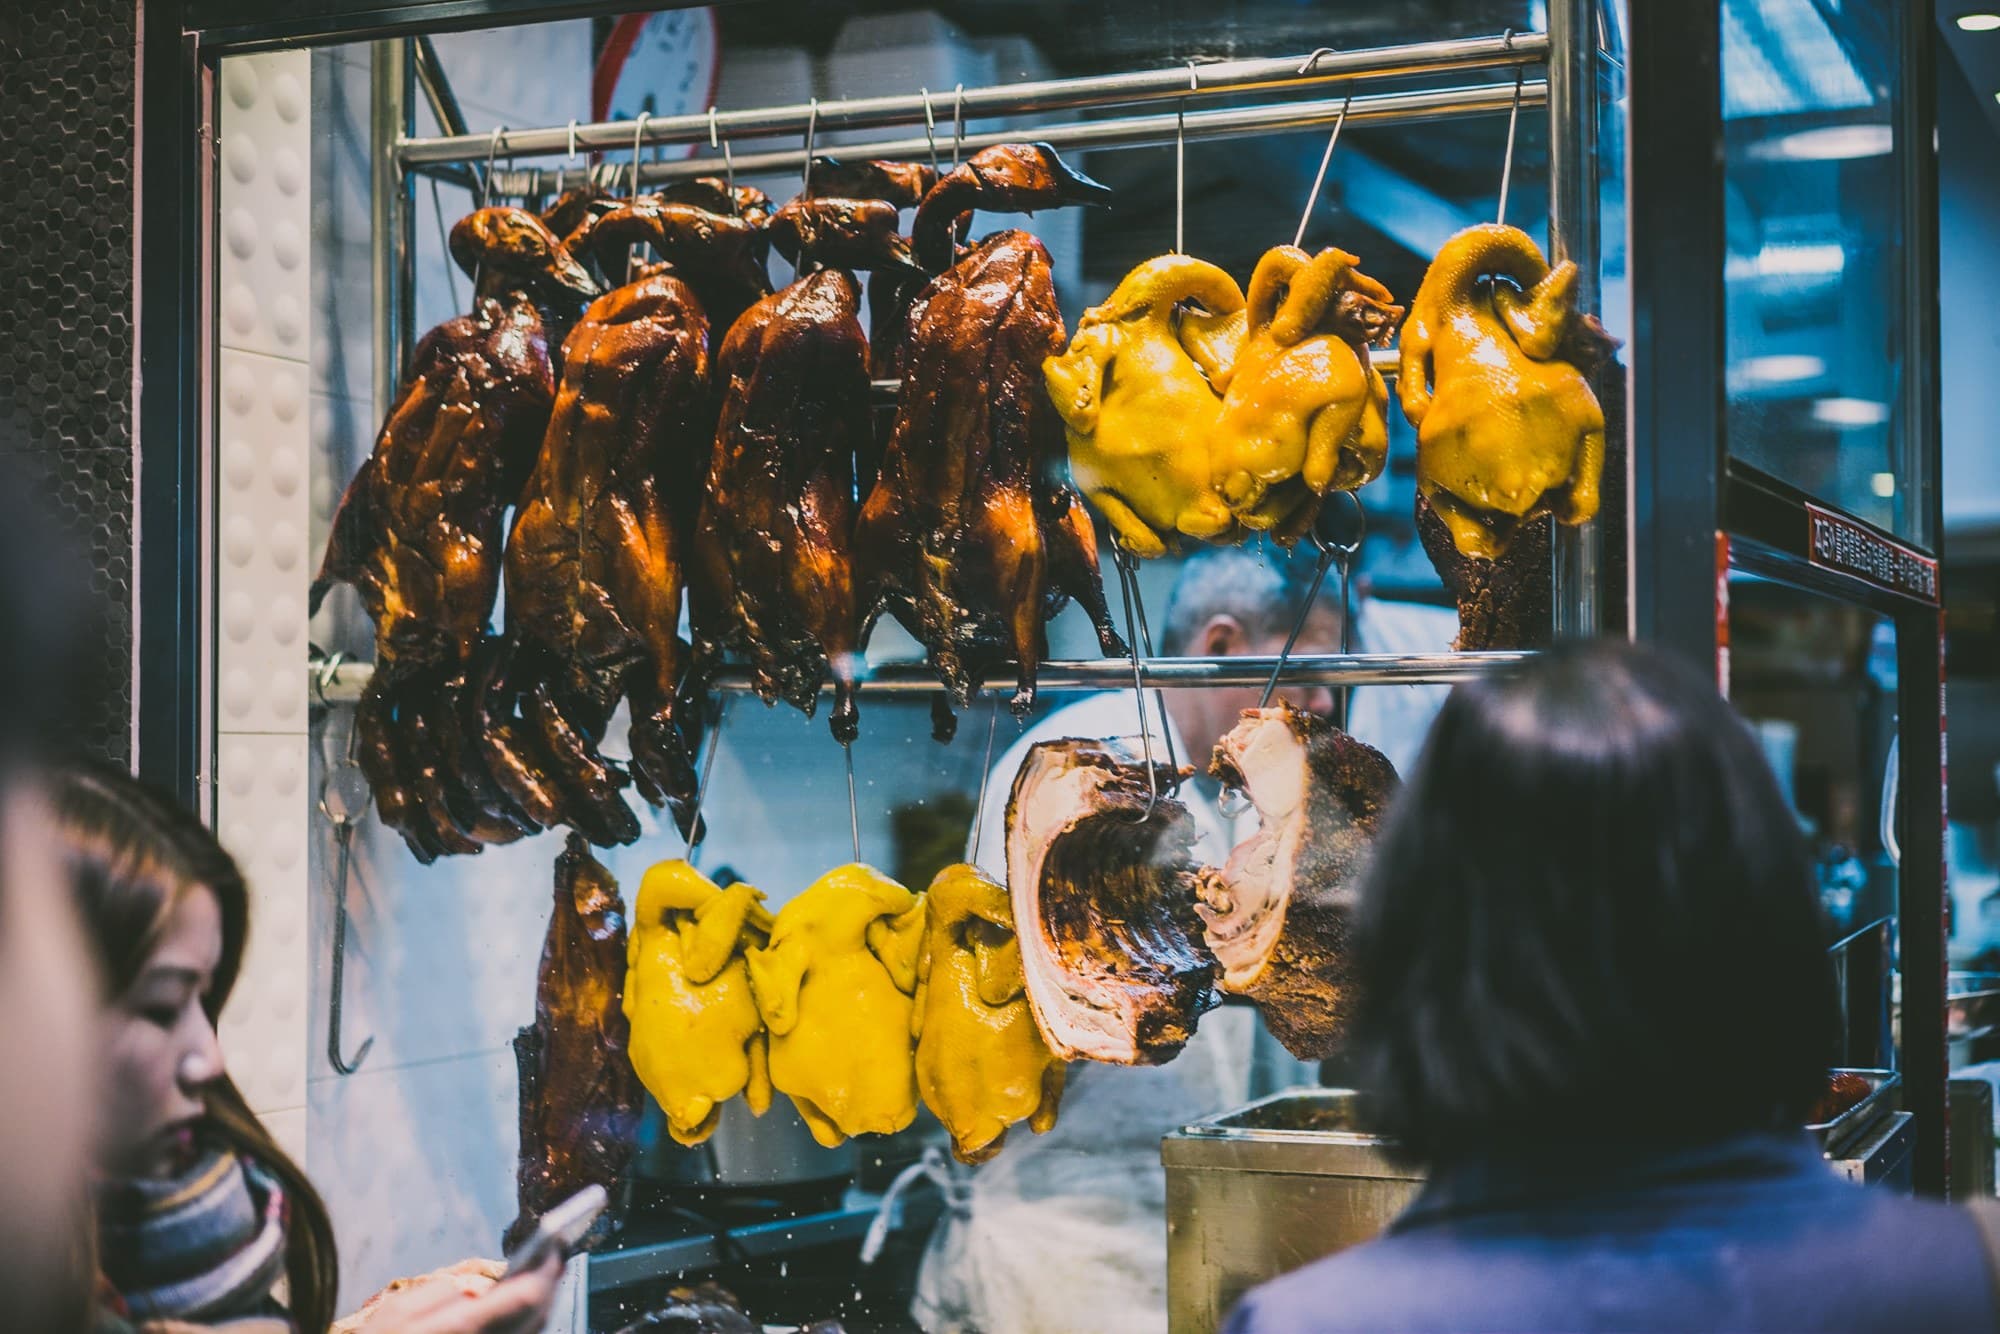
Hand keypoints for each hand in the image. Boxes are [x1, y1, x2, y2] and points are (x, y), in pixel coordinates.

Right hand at [336, 1254, 561, 1333]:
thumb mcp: (397, 1312)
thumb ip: (443, 1294)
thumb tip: (479, 1288)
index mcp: (463, 1330)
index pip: (528, 1297)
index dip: (547, 1270)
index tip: (555, 1247)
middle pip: (538, 1317)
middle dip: (551, 1286)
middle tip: (556, 1258)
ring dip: (543, 1307)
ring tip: (546, 1279)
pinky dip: (528, 1325)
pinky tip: (524, 1309)